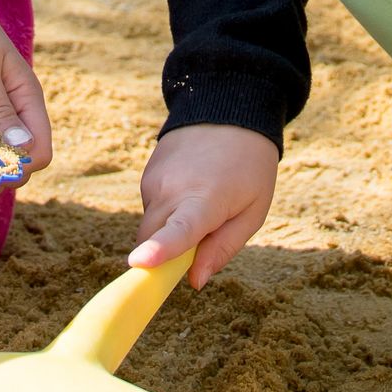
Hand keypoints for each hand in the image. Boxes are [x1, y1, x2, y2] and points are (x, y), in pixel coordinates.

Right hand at [131, 123, 276, 285]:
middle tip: (201, 243)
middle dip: (165, 256)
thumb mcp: (253, 211)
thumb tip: (194, 281)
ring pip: (150, 226)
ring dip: (167, 230)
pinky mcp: (146, 174)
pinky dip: (166, 212)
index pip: (179, 230)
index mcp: (205, 200)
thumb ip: (223, 248)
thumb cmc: (249, 167)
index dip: (159, 250)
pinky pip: (150, 208)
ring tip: (202, 203)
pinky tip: (189, 190)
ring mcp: (154, 180)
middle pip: (152, 241)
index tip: (138, 263)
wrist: (229, 111)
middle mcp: (172, 190)